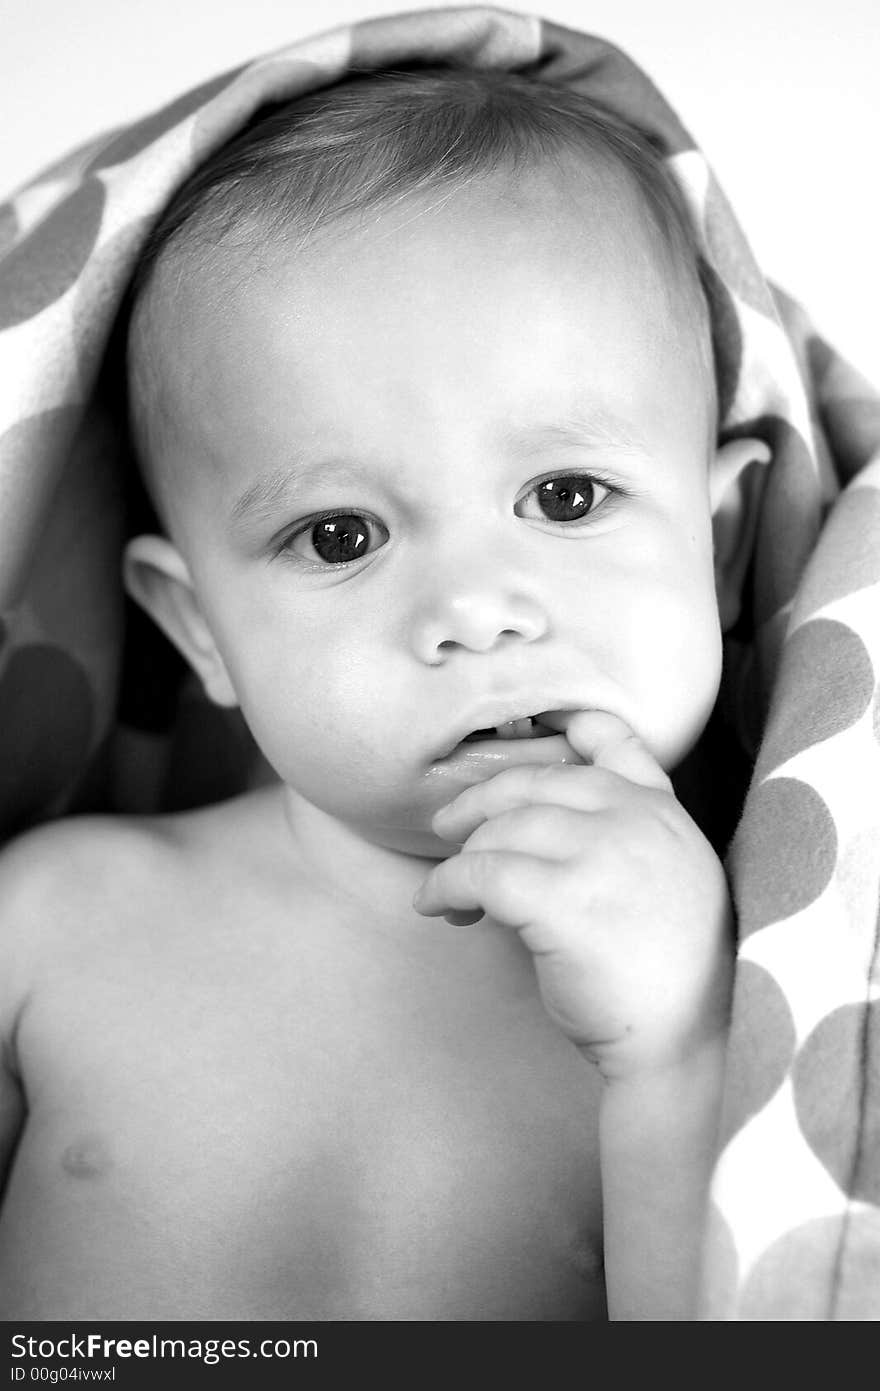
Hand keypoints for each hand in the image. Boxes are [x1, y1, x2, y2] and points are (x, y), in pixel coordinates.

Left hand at [413, 711, 733, 1078]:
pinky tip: (439, 907)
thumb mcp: (673, 884)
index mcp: (664, 814)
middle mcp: (635, 820)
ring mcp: (601, 853)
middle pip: (536, 783)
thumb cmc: (670, 980)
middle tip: (448, 831)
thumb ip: (624, 840)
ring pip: (502, 829)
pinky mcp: (562, 897)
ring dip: (464, 859)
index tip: (529, 731)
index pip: (614, 742)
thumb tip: (529, 828)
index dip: (567, 729)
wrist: (690, 1046)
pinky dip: (447, 887)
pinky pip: (481, 873)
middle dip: (482, 804)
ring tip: (454, 897)